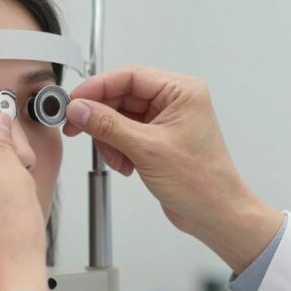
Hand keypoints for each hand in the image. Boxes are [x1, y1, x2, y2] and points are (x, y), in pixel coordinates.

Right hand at [64, 65, 281, 273]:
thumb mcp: (147, 149)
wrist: (216, 214)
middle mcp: (175, 102)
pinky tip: (125, 165)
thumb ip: (108, 125)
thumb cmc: (201, 182)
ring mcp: (167, 121)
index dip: (98, 87)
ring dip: (110, 138)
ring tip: (116, 158)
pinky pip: (126, 134)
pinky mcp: (159, 140)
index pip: (130, 76)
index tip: (74, 101)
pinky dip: (118, 148)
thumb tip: (80, 108)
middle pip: (122, 96)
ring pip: (121, 117)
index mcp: (181, 91)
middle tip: (77, 128)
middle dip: (100, 116)